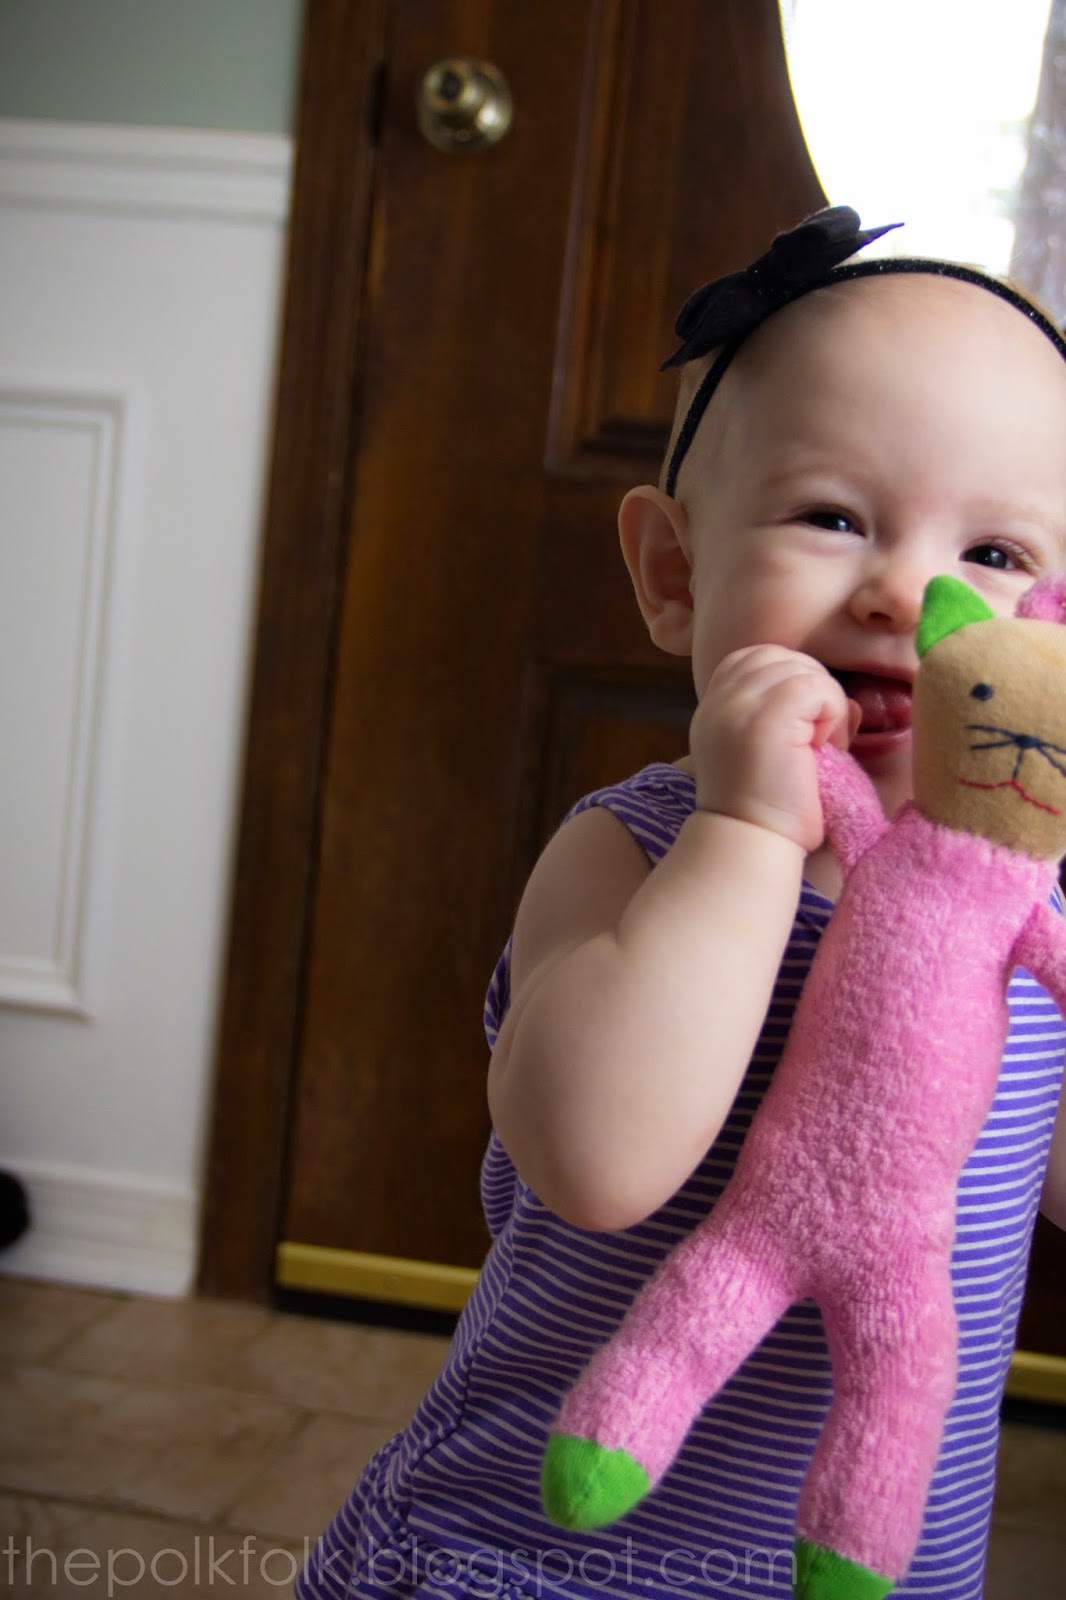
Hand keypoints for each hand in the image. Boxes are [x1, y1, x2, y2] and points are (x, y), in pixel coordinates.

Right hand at [690, 646, 858, 852]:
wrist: (750, 843)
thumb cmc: (766, 812)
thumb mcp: (769, 752)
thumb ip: (791, 716)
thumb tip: (848, 701)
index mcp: (714, 706)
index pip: (758, 658)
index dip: (790, 684)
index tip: (797, 731)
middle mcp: (720, 698)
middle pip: (782, 656)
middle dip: (811, 691)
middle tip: (814, 741)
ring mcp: (740, 703)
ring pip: (804, 669)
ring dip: (824, 706)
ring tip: (818, 748)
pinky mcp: (769, 715)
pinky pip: (818, 687)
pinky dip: (833, 715)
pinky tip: (822, 749)